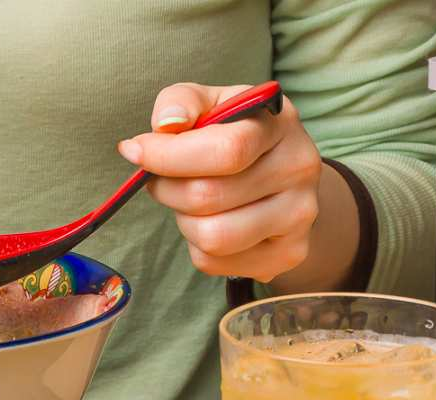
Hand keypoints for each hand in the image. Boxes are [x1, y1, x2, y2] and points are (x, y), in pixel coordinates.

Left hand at [118, 83, 332, 284]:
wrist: (285, 176)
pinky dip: (197, 246)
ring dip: (184, 222)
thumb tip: (164, 125)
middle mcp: (298, 168)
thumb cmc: (236, 134)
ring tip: (189, 203)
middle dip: (167, 190)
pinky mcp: (288, 254)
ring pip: (212, 238)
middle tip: (161, 181)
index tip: (136, 152)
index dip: (169, 156)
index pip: (226, 151)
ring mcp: (299, 216)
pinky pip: (215, 262)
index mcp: (280, 123)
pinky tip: (211, 222)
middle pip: (208, 197)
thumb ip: (182, 101)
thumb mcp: (212, 104)